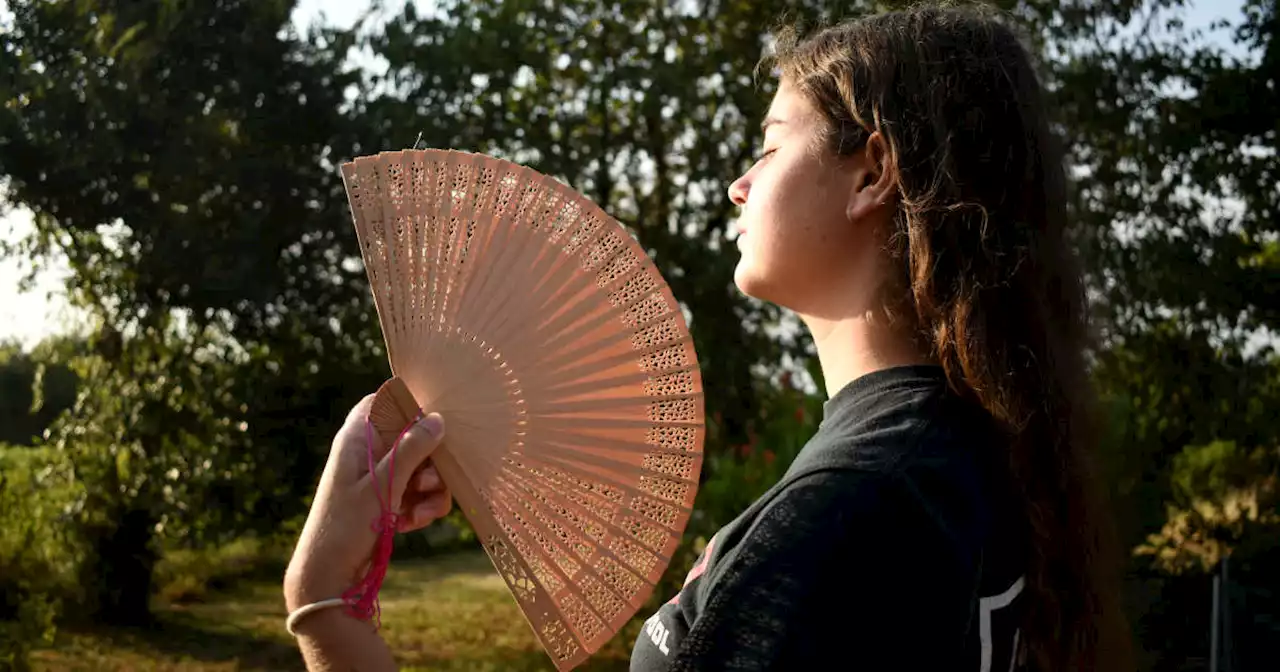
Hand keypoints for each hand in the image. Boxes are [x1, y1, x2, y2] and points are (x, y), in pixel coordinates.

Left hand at [284, 393, 450, 610]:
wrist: (326, 577)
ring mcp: (379, 477)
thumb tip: (437, 419)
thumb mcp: (381, 486)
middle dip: (430, 461)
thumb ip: (410, 450)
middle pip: (413, 437)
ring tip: (420, 513)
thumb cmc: (344, 527)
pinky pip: (417, 492)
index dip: (410, 408)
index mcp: (357, 439)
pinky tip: (411, 524)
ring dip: (430, 490)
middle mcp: (368, 453)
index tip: (430, 427)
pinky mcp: (387, 500)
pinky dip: (421, 506)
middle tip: (428, 483)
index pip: (383, 402)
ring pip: (421, 467)